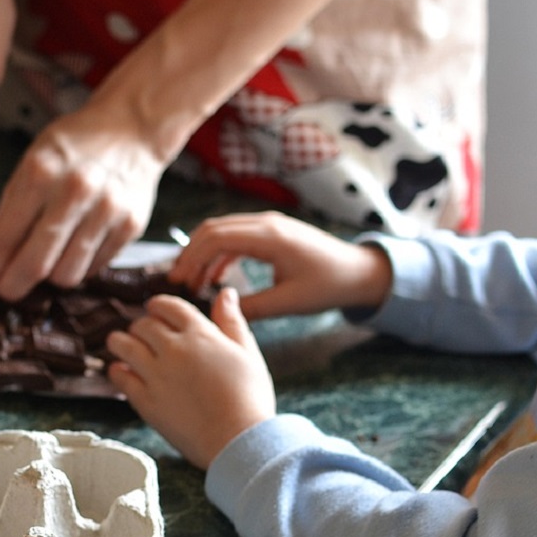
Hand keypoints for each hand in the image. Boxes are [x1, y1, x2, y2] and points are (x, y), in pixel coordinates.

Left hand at [0, 105, 164, 318]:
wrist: (131, 127)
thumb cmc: (71, 149)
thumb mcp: (31, 165)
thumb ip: (9, 215)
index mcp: (40, 173)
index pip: (3, 240)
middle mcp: (74, 192)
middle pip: (35, 267)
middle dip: (13, 287)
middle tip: (7, 289)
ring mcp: (107, 210)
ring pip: (66, 276)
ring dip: (50, 276)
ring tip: (50, 254)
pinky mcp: (130, 226)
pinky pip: (93, 269)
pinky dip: (79, 266)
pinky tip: (77, 243)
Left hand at [106, 289, 274, 469]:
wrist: (238, 441)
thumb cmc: (250, 399)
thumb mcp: (248, 353)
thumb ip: (232, 321)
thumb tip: (225, 293)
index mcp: (200, 334)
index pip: (168, 306)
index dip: (158, 306)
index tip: (155, 310)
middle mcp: (174, 349)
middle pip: (143, 324)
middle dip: (142, 326)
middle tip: (142, 333)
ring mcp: (156, 375)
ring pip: (123, 345)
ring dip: (119, 341)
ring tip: (121, 345)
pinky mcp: (145, 400)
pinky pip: (119, 377)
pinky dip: (117, 370)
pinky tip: (121, 371)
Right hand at [168, 212, 392, 319]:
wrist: (359, 271)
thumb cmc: (328, 286)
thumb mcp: (288, 303)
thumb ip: (251, 308)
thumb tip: (218, 312)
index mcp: (270, 237)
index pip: (216, 238)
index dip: (191, 258)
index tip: (177, 281)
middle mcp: (267, 224)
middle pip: (213, 229)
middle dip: (190, 254)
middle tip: (177, 282)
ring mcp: (270, 224)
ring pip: (222, 230)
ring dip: (203, 253)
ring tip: (192, 282)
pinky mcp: (272, 232)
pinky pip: (236, 236)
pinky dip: (219, 254)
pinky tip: (214, 277)